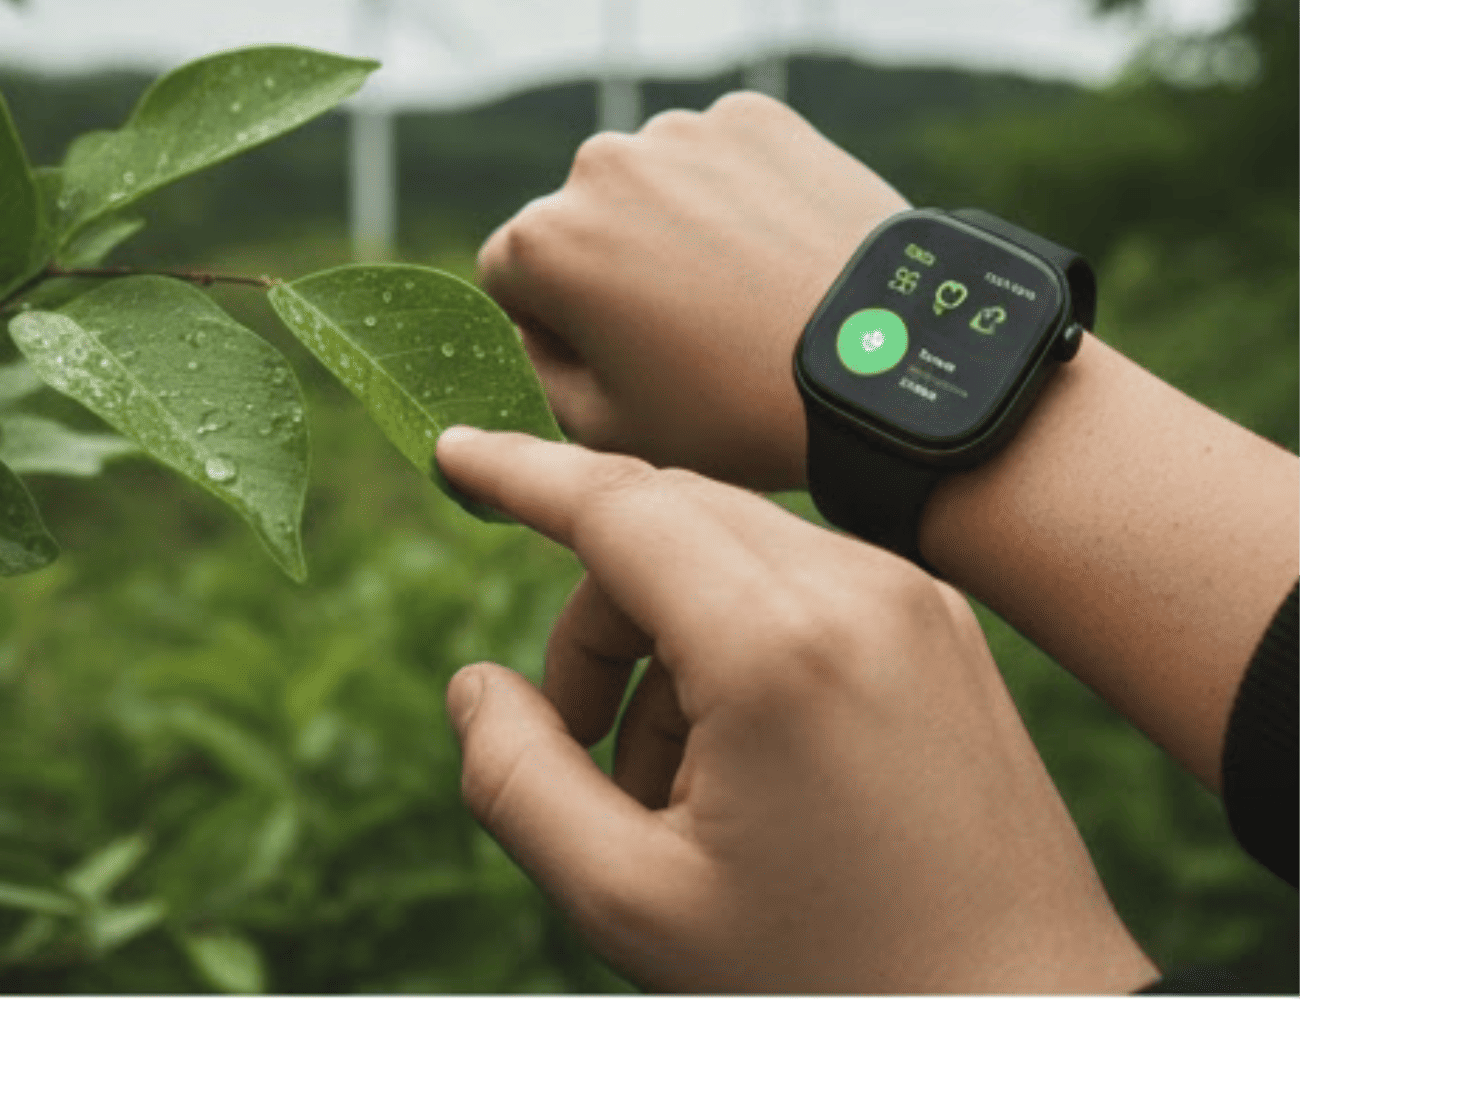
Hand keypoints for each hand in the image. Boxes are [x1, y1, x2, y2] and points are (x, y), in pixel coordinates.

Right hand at [436, 426, 1158, 994]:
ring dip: (665, 634)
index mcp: (776, 643)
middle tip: (571, 741)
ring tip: (671, 791)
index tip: (450, 453)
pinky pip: (804, 582)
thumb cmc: (834, 979)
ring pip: (734, 548)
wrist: (1025, 1022)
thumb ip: (517, 781)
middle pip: (666, 517)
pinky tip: (745, 767)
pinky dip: (739, 641)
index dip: (517, 473)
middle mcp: (857, 586)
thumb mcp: (633, 903)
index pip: (615, 502)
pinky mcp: (949, 628)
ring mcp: (916, 599)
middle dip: (593, 611)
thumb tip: (477, 685)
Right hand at [476, 92, 905, 490]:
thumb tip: (528, 334)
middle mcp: (599, 165)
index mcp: (544, 242)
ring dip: (675, 225)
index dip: (555, 327)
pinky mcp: (756, 117)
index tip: (620, 360)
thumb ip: (537, 377)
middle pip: (580, 219)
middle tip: (689, 331)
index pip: (509, 277)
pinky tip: (780, 251)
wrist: (884, 360)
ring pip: (653, 183)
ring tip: (744, 293)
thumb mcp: (608, 432)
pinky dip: (739, 194)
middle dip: (613, 266)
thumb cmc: (737, 410)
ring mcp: (683, 132)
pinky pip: (723, 157)